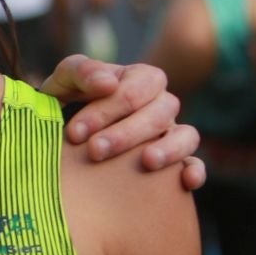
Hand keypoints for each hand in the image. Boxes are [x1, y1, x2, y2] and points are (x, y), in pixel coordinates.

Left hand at [43, 55, 205, 190]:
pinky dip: (195, 171)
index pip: (136, 86)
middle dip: (126, 132)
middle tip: (94, 151)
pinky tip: (186, 182)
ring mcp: (171, 133)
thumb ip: (79, 72)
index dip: (107, 108)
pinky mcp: (176, 162)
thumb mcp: (63, 83)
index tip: (75, 133)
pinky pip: (195, 164)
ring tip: (146, 163)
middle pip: (160, 112)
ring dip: (169, 148)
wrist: (60, 137)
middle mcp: (160, 104)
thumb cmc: (65, 106)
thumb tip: (108, 82)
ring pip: (186, 135)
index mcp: (138, 78)